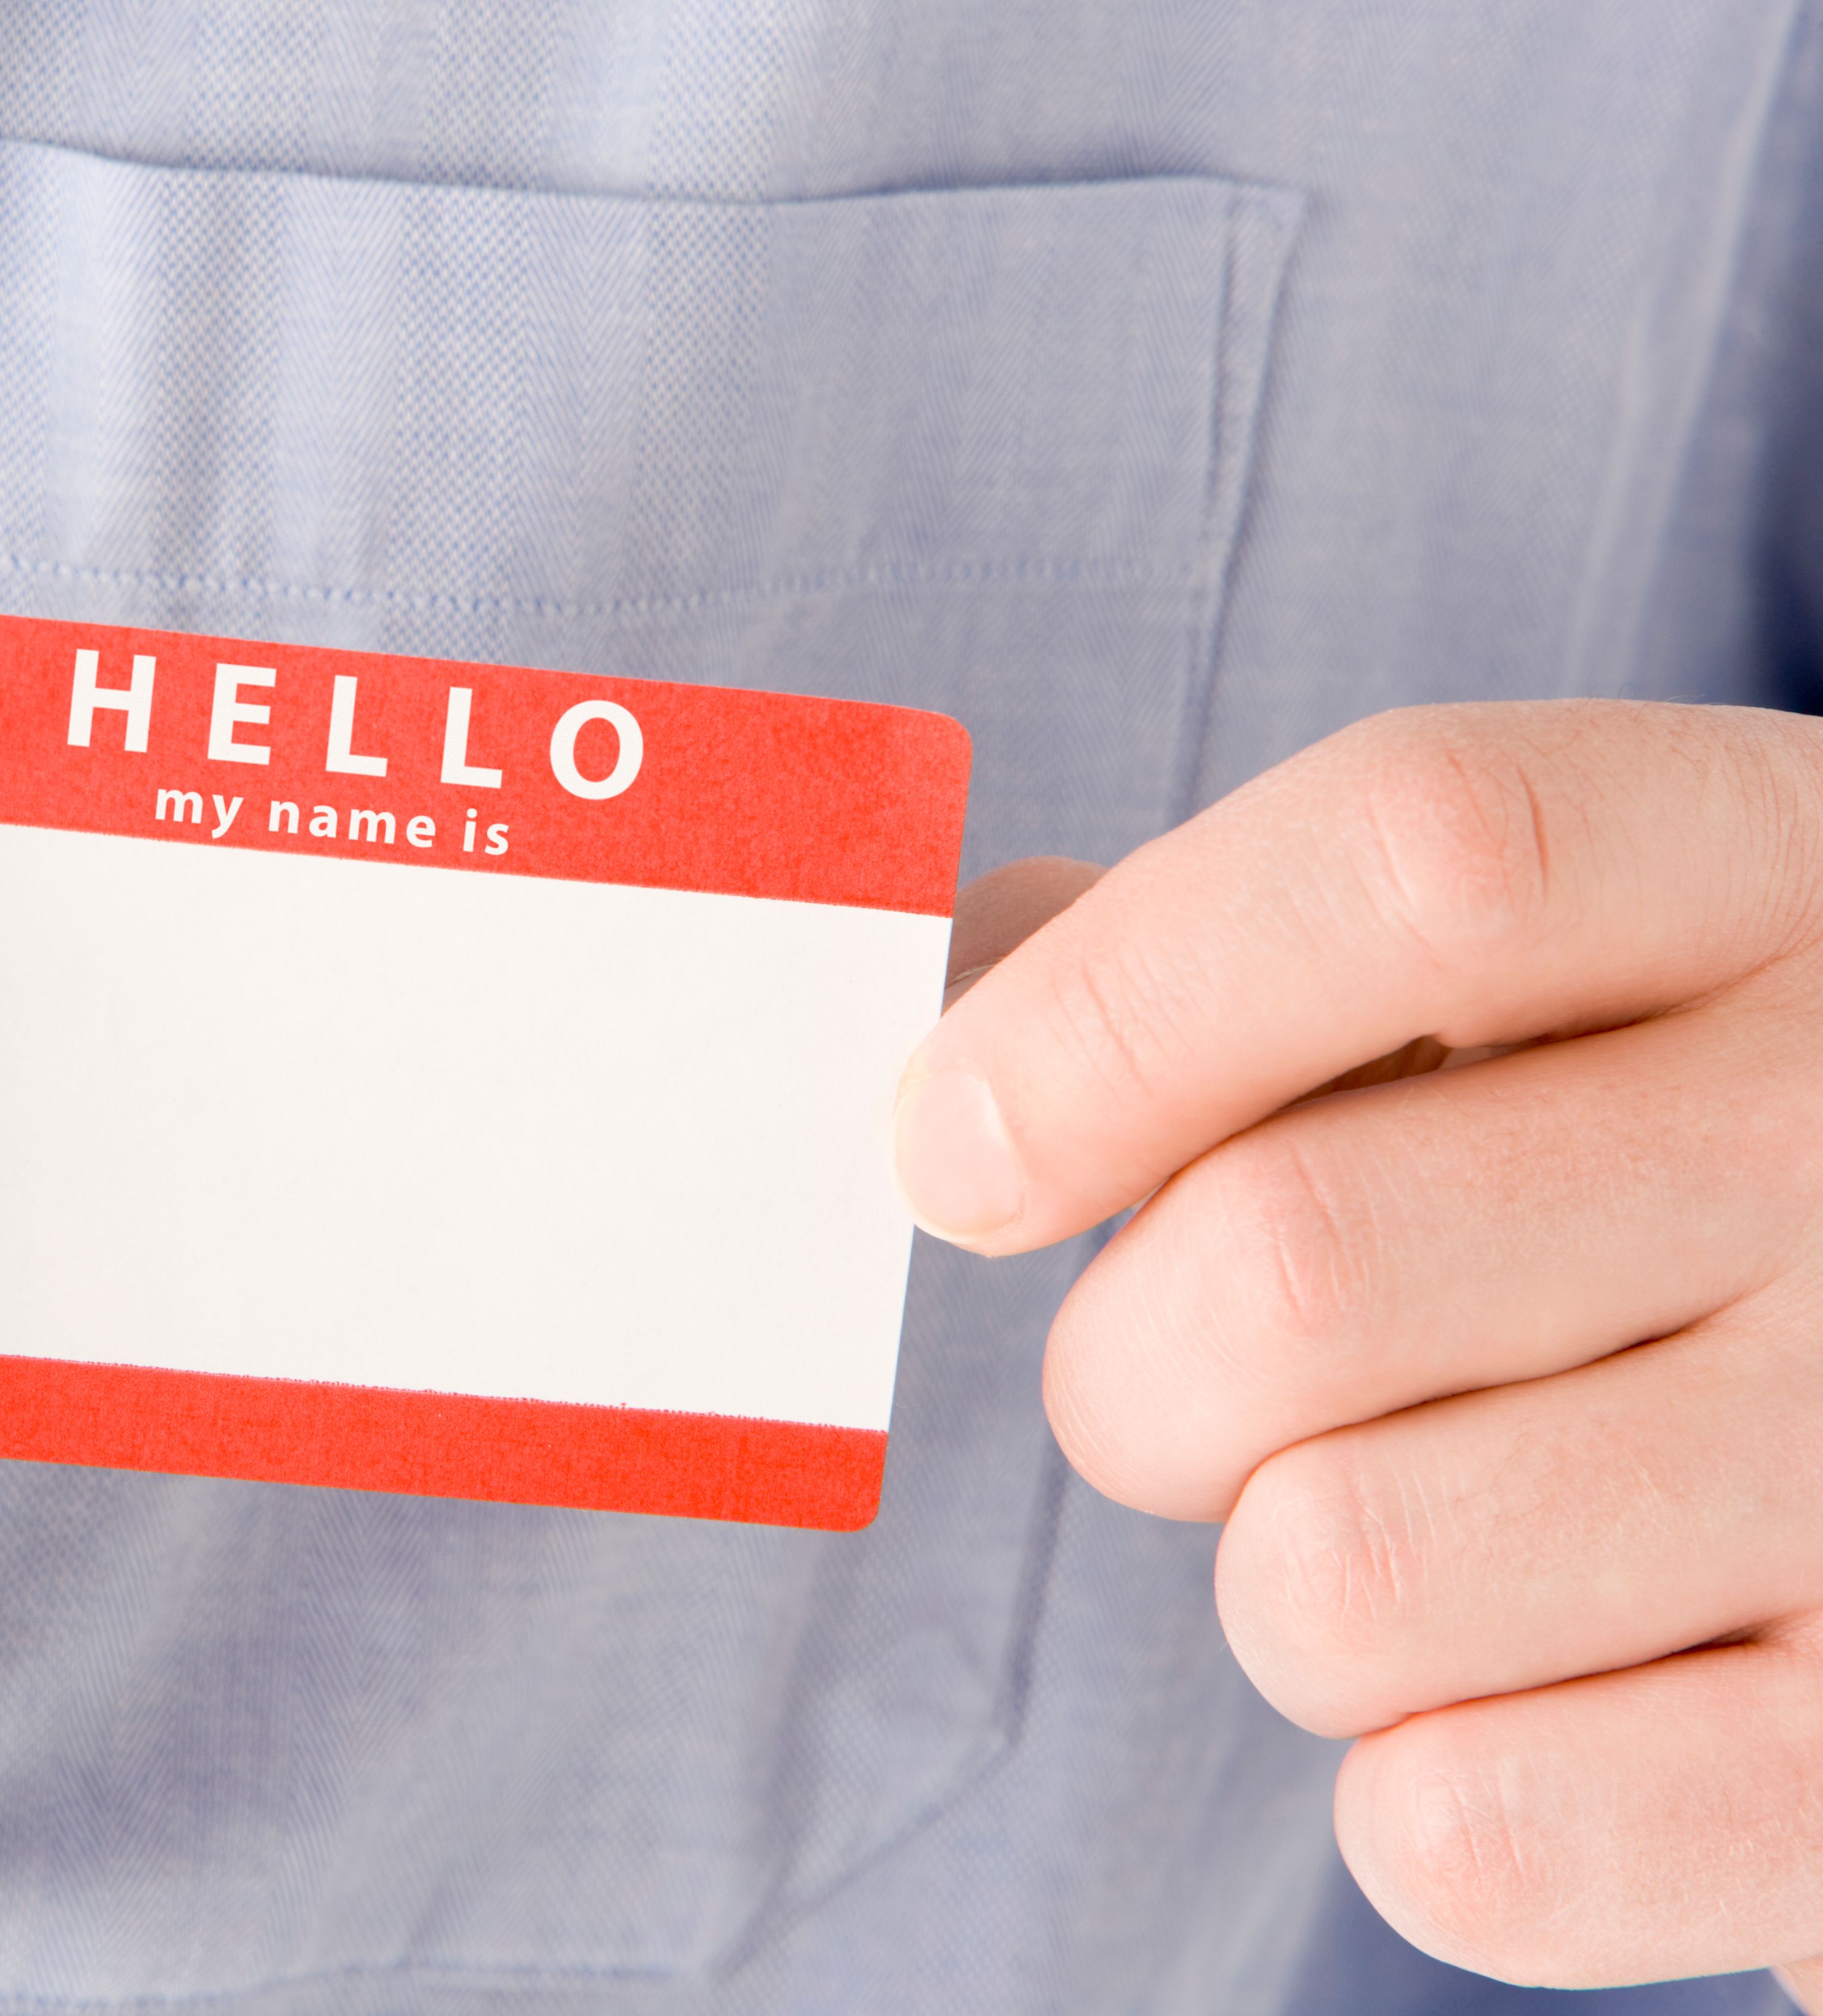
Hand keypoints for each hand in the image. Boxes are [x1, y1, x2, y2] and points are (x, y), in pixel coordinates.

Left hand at [901, 701, 1822, 1995]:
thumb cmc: (1632, 1177)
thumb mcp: (1514, 983)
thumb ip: (1220, 951)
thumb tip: (955, 987)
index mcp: (1761, 884)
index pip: (1413, 860)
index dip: (1111, 1015)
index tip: (951, 1150)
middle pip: (1291, 1265)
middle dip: (1138, 1369)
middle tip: (1202, 1383)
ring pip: (1333, 1576)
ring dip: (1280, 1582)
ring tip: (1429, 1524)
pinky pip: (1462, 1833)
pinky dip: (1417, 1798)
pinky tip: (1534, 1697)